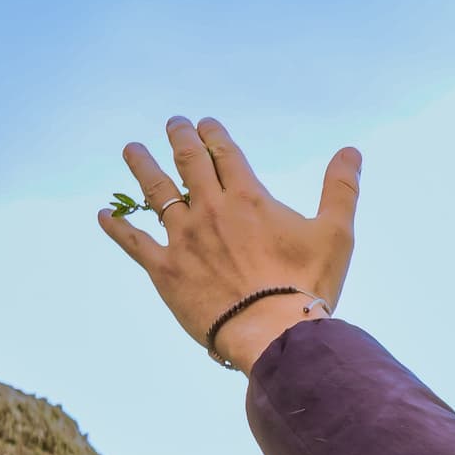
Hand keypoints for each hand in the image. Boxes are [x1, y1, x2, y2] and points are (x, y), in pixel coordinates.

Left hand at [96, 118, 359, 368]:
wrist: (272, 332)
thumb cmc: (307, 284)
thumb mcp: (336, 234)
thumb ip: (341, 188)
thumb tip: (352, 150)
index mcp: (248, 197)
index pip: (224, 152)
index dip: (213, 134)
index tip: (205, 123)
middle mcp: (210, 209)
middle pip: (187, 162)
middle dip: (180, 138)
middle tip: (174, 125)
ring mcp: (183, 237)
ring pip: (155, 192)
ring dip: (142, 166)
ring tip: (132, 150)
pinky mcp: (164, 269)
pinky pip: (133, 241)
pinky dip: (116, 226)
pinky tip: (103, 215)